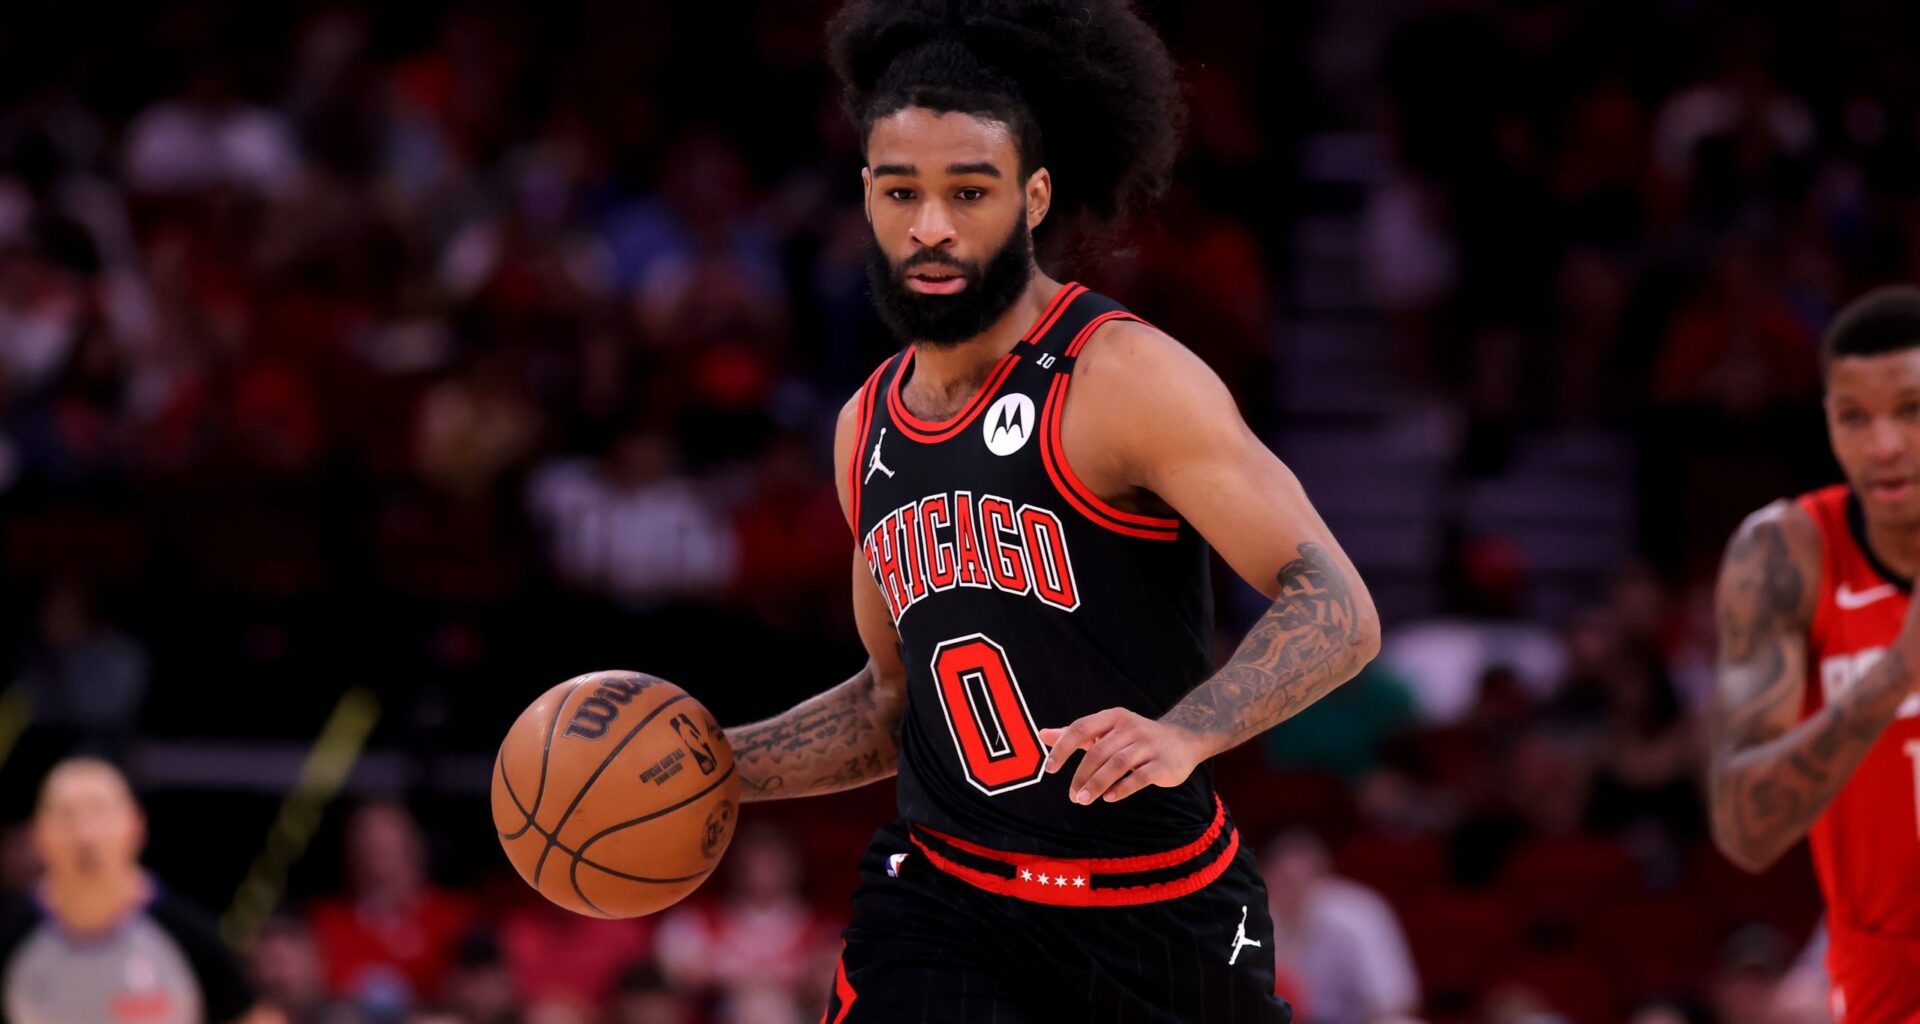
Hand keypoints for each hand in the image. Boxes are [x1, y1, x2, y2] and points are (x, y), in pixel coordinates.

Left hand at [1039, 708, 1207, 804]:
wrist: (1184, 740)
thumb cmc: (1136, 737)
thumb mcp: (1107, 730)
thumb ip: (1075, 733)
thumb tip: (1042, 735)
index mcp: (1113, 717)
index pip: (1081, 728)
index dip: (1063, 748)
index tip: (1049, 769)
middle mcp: (1130, 728)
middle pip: (1098, 752)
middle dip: (1080, 776)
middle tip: (1072, 796)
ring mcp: (1148, 746)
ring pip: (1117, 765)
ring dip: (1097, 784)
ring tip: (1083, 800)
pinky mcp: (1163, 764)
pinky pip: (1139, 777)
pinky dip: (1122, 788)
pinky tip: (1109, 798)